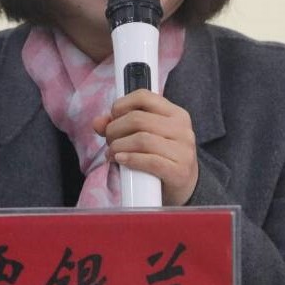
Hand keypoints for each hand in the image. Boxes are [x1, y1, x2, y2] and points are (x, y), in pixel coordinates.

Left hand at [93, 89, 197, 205]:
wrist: (185, 187)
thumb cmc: (162, 157)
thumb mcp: (145, 137)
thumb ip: (121, 126)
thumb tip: (98, 122)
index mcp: (175, 114)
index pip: (144, 96)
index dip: (121, 105)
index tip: (112, 118)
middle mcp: (182, 128)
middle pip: (138, 119)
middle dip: (115, 130)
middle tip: (109, 141)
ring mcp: (184, 150)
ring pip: (141, 139)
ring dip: (118, 146)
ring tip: (112, 153)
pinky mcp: (180, 171)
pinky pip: (150, 161)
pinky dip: (130, 159)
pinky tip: (121, 160)